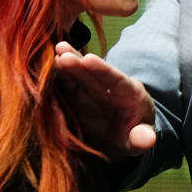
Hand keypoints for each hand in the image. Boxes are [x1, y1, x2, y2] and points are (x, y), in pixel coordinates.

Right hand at [52, 42, 155, 158]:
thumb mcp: (140, 139)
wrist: (122, 135)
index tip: (88, 59)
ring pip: (78, 76)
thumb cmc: (134, 136)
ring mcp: (92, 90)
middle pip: (93, 75)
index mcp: (130, 94)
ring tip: (53, 52)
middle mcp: (109, 87)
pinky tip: (44, 67)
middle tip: (62, 52)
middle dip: (78, 64)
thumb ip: (142, 138)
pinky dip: (56, 77)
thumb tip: (147, 140)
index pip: (116, 80)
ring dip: (65, 65)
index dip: (102, 70)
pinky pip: (66, 85)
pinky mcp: (78, 95)